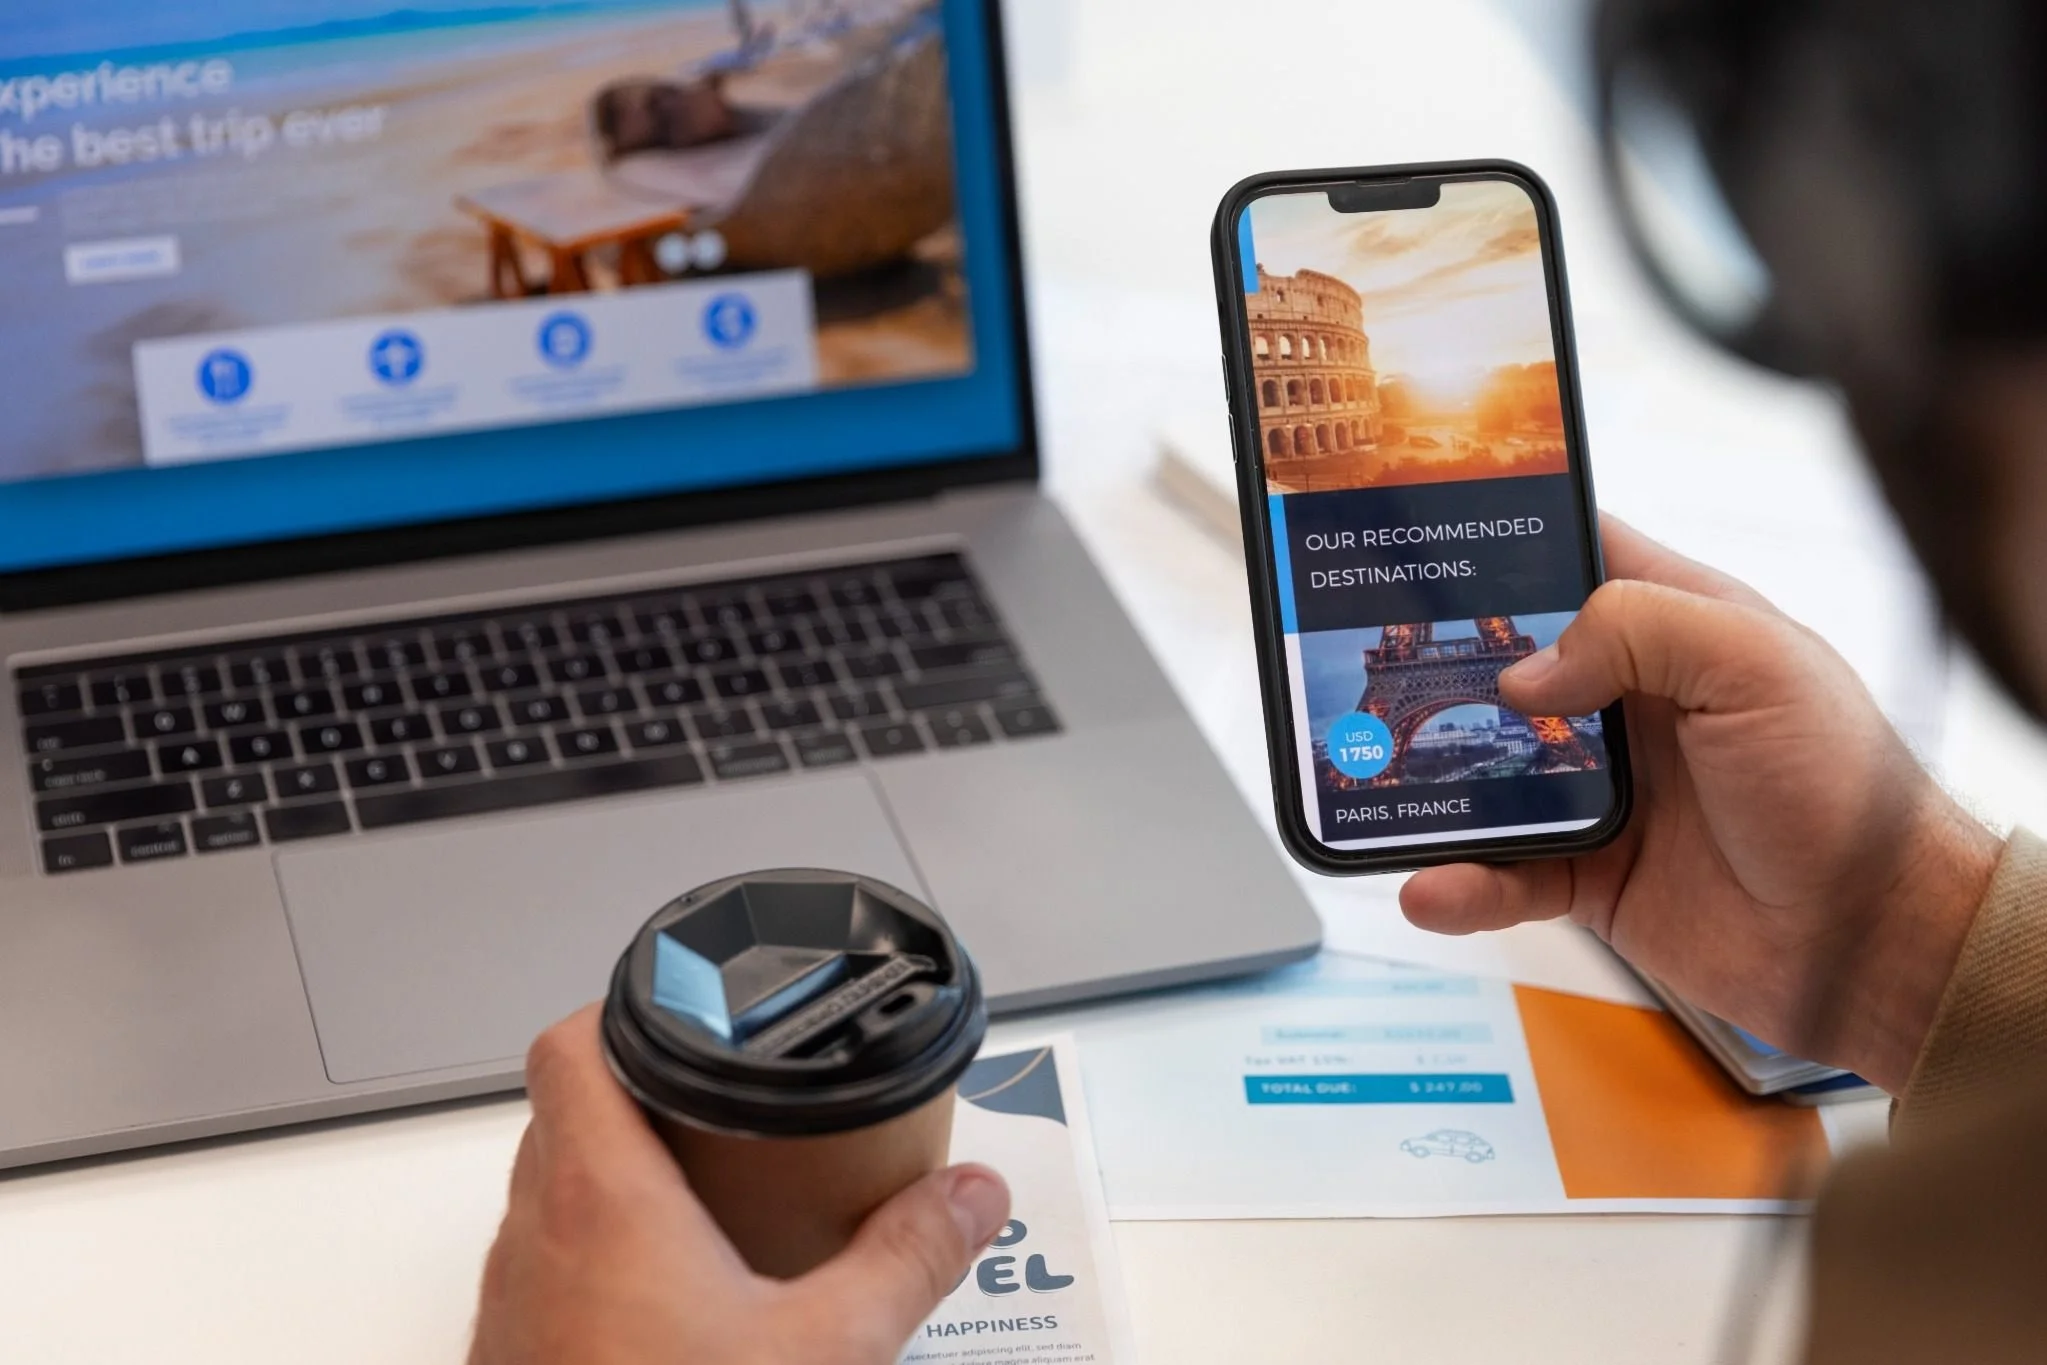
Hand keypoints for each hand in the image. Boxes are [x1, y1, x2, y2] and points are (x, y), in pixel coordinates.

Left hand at [468, 1006, 1010, 1364]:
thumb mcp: (826, 1352)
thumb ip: (907, 1259)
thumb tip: (970, 1195)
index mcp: (601, 1198)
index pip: (568, 1044)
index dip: (621, 1006)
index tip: (687, 1011)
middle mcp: (535, 1235)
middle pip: (566, 1114)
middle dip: (644, 1097)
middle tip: (723, 1104)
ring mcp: (511, 1301)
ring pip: (549, 1194)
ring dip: (618, 1178)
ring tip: (710, 1195)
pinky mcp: (511, 1357)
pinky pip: (546, 1268)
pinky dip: (601, 1255)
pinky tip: (676, 1303)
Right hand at [1400, 516, 2001, 1091]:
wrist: (1875, 943)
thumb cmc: (1846, 791)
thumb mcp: (1756, 666)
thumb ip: (1640, 629)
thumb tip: (1522, 671)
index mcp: (1677, 629)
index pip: (1576, 560)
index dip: (1505, 547)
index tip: (1425, 540)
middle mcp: (1632, 703)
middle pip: (1507, 667)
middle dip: (1439, 666)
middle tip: (1369, 664)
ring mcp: (1607, 791)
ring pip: (1489, 773)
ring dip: (1434, 782)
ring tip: (1377, 784)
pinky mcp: (1592, 875)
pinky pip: (1504, 874)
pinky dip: (1461, 883)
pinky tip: (1432, 886)